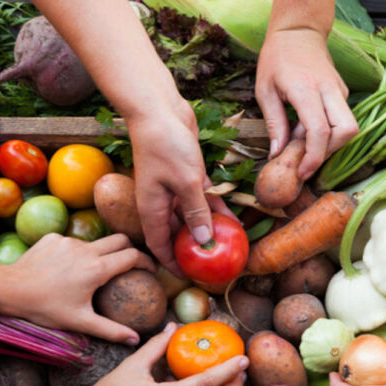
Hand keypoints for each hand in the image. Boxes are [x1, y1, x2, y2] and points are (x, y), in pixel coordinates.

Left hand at [0, 233, 154, 344]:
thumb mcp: (80, 322)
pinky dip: (77, 253)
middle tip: (131, 264)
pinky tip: (66, 269)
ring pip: (96, 242)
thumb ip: (111, 330)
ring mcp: (69, 241)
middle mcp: (87, 250)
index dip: (147, 262)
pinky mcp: (54, 237)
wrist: (8, 290)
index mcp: (97, 269)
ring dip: (101, 253)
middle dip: (130, 249)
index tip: (151, 270)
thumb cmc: (44, 308)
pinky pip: (73, 242)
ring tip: (94, 271)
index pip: (133, 256)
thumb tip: (135, 340)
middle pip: (120, 240)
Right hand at [128, 104, 234, 274]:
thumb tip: (204, 243)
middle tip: (213, 264)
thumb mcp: (186, 182)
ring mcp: (173, 188)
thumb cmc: (165, 145)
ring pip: (192, 216)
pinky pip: (202, 199)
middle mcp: (159, 202)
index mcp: (151, 208)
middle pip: (176, 233)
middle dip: (193, 249)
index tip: (188, 276)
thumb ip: (196, 212)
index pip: (159, 245)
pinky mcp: (186, 175)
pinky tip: (234, 219)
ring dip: (209, 229)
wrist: (158, 109)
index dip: (171, 263)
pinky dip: (215, 208)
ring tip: (229, 246)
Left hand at [256, 28, 357, 179]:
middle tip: (305, 160)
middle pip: (346, 131)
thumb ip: (274, 124)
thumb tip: (277, 155)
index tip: (302, 172)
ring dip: (329, 144)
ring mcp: (339, 90)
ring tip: (303, 142)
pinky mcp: (342, 92)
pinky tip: (307, 130)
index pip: (320, 130)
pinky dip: (328, 132)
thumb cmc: (276, 59)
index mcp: (306, 89)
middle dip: (329, 152)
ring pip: (349, 128)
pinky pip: (342, 119)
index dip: (313, 157)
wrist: (298, 32)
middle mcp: (329, 89)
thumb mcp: (265, 91)